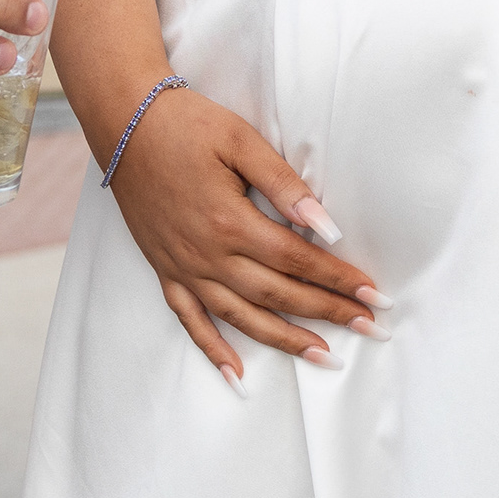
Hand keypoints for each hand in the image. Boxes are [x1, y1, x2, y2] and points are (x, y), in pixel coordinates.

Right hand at [101, 85, 382, 382]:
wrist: (124, 125)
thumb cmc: (187, 125)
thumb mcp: (241, 141)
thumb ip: (284, 185)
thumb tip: (326, 226)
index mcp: (230, 221)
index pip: (297, 259)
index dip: (339, 279)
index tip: (374, 295)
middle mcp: (207, 254)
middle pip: (277, 294)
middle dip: (327, 313)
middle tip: (369, 327)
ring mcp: (184, 267)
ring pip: (240, 316)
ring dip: (284, 339)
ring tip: (323, 356)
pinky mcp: (164, 270)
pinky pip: (189, 319)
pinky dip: (212, 348)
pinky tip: (236, 373)